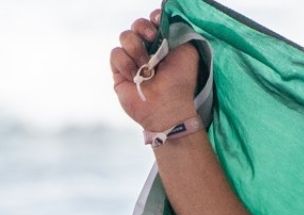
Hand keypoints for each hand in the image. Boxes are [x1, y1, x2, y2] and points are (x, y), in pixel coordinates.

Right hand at [110, 9, 201, 132]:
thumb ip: (179, 34)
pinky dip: (126, 64)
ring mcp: (132, 60)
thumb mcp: (188, 54)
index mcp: (164, 44)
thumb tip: (165, 20)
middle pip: (136, 25)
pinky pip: (115, 54)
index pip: (153, 22)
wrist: (167, 106)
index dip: (153, 19)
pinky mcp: (119, 71)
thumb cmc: (181, 82)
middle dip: (143, 28)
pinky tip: (136, 76)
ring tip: (147, 67)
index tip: (158, 23)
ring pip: (125, 37)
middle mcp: (147, 50)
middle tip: (151, 38)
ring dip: (137, 49)